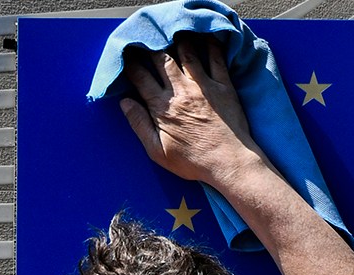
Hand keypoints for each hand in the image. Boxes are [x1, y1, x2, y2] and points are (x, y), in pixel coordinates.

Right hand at [120, 35, 263, 184]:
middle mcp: (181, 91)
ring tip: (171, 31)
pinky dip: (210, 44)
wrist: (229, 163)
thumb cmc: (194, 162)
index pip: (140, 76)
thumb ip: (139, 125)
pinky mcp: (223, 86)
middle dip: (150, 45)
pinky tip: (205, 35)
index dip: (130, 63)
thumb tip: (124, 103)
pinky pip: (216, 59)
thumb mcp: (157, 152)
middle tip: (147, 38)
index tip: (126, 55)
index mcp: (161, 106)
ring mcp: (203, 86)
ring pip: (187, 53)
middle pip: (161, 59)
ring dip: (177, 40)